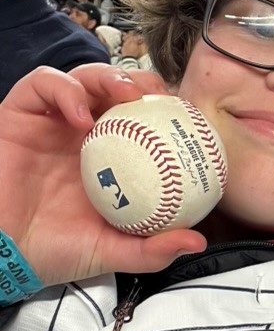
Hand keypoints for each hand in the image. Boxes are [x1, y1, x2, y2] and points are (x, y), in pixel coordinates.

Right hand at [0, 65, 206, 288]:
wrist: (3, 253)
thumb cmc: (53, 250)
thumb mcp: (111, 251)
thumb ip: (151, 249)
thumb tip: (196, 241)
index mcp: (109, 157)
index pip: (141, 119)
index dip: (164, 111)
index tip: (189, 117)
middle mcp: (82, 134)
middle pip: (116, 90)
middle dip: (143, 83)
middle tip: (162, 97)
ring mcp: (51, 121)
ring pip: (84, 78)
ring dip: (109, 77)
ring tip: (128, 95)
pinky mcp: (20, 113)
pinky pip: (42, 84)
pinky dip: (66, 90)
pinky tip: (82, 115)